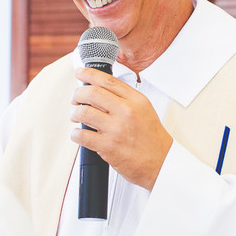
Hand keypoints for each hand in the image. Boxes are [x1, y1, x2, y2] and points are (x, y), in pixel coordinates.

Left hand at [70, 67, 172, 190]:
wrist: (161, 163)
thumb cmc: (152, 139)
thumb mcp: (145, 110)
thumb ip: (125, 99)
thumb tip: (101, 90)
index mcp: (136, 100)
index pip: (107, 80)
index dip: (89, 74)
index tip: (80, 73)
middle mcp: (126, 112)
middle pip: (92, 93)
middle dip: (78, 94)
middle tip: (75, 99)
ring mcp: (116, 129)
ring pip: (83, 112)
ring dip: (74, 113)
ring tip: (76, 117)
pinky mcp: (108, 146)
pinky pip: (82, 135)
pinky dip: (75, 134)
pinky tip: (79, 134)